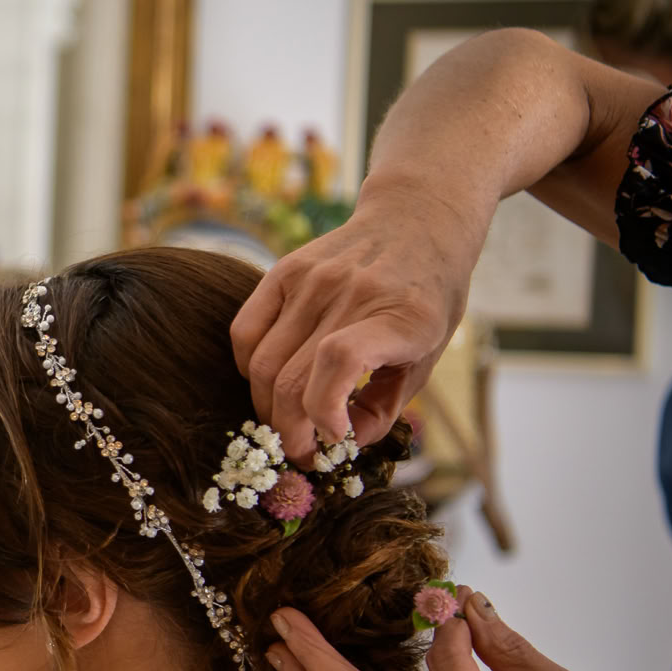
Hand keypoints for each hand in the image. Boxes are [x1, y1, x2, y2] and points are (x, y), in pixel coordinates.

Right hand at [230, 179, 486, 459]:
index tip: (330, 438)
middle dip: (289, 430)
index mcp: (400, 317)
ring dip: (266, 406)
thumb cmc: (427, 297)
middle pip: (291, 377)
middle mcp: (351, 294)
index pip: (339, 361)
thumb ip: (386, 404)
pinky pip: (244, 331)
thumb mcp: (428, 354)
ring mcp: (312, 280)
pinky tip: (267, 381)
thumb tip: (344, 443)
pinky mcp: (283, 271)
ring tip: (284, 422)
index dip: (323, 409)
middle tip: (299, 451)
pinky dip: (247, 368)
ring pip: (261, 363)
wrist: (418, 219)